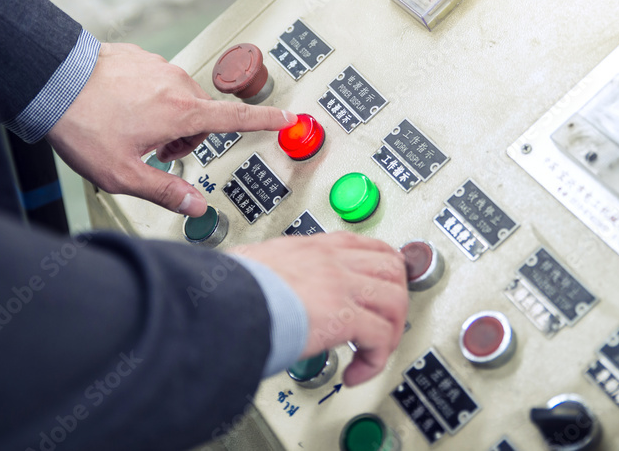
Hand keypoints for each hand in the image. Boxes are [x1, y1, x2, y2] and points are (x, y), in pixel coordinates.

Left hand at [47, 43, 295, 215]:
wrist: (52, 81)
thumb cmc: (84, 125)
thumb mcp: (123, 174)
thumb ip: (165, 191)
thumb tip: (196, 207)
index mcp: (181, 113)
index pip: (236, 119)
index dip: (266, 121)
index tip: (289, 117)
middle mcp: (177, 85)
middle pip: (201, 117)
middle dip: (185, 137)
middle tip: (152, 150)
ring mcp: (160, 67)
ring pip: (180, 100)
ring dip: (166, 118)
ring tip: (129, 128)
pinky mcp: (144, 57)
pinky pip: (159, 83)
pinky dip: (149, 98)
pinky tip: (120, 107)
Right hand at [235, 232, 408, 386]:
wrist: (223, 301)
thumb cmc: (229, 287)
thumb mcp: (258, 263)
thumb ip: (277, 271)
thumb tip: (271, 290)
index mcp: (312, 245)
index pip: (367, 245)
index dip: (385, 267)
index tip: (384, 286)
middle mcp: (332, 260)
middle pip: (392, 268)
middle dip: (394, 300)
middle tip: (383, 325)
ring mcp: (341, 284)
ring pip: (395, 301)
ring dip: (389, 333)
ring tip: (370, 354)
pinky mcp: (344, 315)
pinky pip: (381, 337)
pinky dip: (375, 360)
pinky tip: (354, 373)